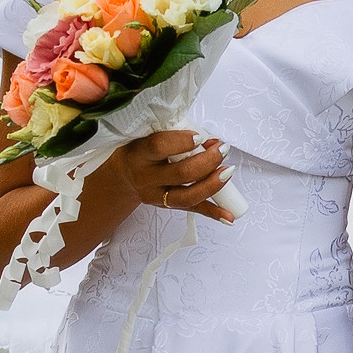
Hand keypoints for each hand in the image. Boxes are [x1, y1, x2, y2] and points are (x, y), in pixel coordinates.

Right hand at [116, 129, 233, 223]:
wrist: (123, 177)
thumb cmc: (140, 151)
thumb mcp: (147, 137)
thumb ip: (174, 136)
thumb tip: (209, 140)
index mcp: (140, 154)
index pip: (160, 147)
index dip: (183, 142)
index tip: (201, 136)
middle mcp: (146, 178)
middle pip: (181, 174)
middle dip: (208, 161)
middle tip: (223, 149)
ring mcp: (156, 196)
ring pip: (187, 196)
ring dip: (212, 185)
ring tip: (227, 171)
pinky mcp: (167, 206)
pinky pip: (193, 210)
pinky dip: (214, 213)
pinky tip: (229, 216)